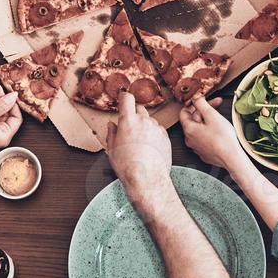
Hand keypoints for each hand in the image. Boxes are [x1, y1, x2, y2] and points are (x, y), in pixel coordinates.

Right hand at [104, 92, 173, 208]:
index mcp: (128, 121)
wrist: (147, 179)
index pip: (127, 98)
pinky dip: (153, 134)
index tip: (122, 100)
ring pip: (149, 120)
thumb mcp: (112, 149)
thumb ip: (112, 133)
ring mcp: (156, 128)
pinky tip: (148, 147)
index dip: (124, 98)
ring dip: (144, 126)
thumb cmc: (128, 166)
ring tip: (139, 142)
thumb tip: (112, 125)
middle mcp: (144, 121)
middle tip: (129, 127)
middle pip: (139, 108)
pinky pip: (158, 130)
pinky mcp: (166, 136)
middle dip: (134, 114)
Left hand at [179, 96, 248, 174]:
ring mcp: (196, 147)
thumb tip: (194, 97)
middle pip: (192, 120)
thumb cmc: (223, 138)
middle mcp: (189, 139)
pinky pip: (203, 138)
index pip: (183, 112)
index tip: (202, 99)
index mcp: (189, 129)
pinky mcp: (204, 153)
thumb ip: (201, 104)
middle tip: (216, 104)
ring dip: (207, 120)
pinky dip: (209, 131)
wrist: (232, 158)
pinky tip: (219, 129)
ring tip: (219, 116)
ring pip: (199, 129)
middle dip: (203, 110)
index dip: (193, 103)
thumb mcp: (212, 115)